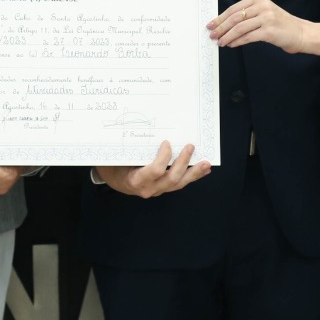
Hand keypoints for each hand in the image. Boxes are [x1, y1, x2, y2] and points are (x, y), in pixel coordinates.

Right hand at [93, 141, 210, 198]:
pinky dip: (192, 176)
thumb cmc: (114, 164)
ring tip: (206, 164)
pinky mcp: (163, 188)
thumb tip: (142, 129)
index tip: (166, 142)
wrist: (113, 180)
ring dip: (194, 173)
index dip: (164, 157)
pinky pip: (179, 184)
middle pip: (171, 178)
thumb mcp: (118, 156)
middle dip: (183, 163)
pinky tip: (203, 170)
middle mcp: (148, 189)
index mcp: (136, 180)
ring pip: (178, 184)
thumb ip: (129, 147)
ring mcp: (157, 190)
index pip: (155, 170)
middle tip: (191, 146)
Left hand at [207, 0, 307, 51]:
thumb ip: (247, 15)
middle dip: (221, 27)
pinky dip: (237, 42)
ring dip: (227, 36)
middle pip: (234, 18)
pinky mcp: (269, 31)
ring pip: (239, 28)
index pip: (234, 9)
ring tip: (220, 42)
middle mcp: (262, 6)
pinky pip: (248, 37)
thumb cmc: (280, 24)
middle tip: (212, 35)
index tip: (211, 25)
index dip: (220, 18)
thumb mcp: (264, 13)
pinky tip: (231, 44)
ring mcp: (266, 18)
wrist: (300, 33)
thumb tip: (224, 24)